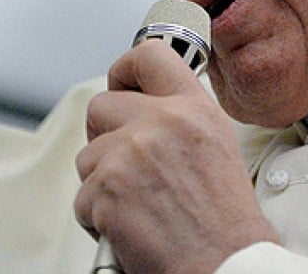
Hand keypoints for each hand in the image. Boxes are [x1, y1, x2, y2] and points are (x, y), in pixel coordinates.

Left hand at [75, 40, 279, 272]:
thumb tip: (141, 107)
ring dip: (101, 183)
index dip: (124, 69)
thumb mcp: (217, 147)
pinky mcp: (107, 189)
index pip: (148, 55)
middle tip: (122, 163)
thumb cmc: (225, 224)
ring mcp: (130, 154)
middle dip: (104, 136)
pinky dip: (97, 217)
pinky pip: (82, 197)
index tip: (120, 84)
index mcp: (193, 109)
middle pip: (100, 106)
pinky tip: (129, 226)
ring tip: (136, 205)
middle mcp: (162, 123)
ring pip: (86, 156)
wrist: (226, 267)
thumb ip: (179, 119)